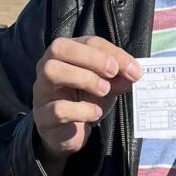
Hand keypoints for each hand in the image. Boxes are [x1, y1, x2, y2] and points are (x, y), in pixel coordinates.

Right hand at [33, 36, 141, 169]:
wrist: (68, 133)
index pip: (87, 42)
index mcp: (65, 54)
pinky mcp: (42, 116)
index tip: (133, 70)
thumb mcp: (107, 85)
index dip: (112, 53)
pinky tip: (95, 113)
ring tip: (103, 91)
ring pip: (52, 71)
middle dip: (92, 58)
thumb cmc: (85, 101)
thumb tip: (134, 73)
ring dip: (84, 78)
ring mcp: (41, 90)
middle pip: (59, 47)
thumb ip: (119, 77)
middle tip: (113, 73)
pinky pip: (58, 108)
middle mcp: (47, 66)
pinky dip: (82, 110)